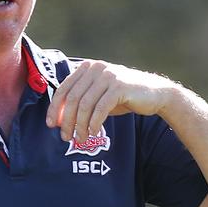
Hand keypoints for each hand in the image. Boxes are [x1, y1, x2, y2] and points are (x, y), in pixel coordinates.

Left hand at [46, 59, 179, 141]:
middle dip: (66, 120)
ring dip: (80, 125)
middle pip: (72, 98)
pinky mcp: (120, 86)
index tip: (51, 125)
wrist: (156, 94)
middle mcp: (96, 68)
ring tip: (80, 139)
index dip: (54, 108)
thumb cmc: (124, 97)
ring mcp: (108, 76)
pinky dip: (94, 122)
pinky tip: (93, 132)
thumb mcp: (99, 96)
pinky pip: (101, 108)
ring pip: (85, 105)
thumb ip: (80, 102)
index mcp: (87, 68)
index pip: (63, 89)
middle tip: (66, 137)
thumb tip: (58, 119)